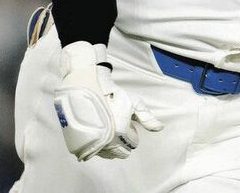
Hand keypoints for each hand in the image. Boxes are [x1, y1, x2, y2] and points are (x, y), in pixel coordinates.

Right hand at [53, 41, 163, 160]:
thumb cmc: (113, 94)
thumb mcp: (134, 102)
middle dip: (121, 141)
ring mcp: (91, 143)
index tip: (126, 121)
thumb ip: (147, 118)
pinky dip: (96, 146)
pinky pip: (92, 152)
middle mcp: (106, 142)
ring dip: (108, 144)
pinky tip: (97, 132)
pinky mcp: (80, 143)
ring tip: (107, 126)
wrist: (88, 86)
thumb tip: (160, 128)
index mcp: (120, 134)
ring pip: (106, 154)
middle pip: (119, 152)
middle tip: (117, 124)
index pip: (132, 145)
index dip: (132, 132)